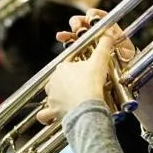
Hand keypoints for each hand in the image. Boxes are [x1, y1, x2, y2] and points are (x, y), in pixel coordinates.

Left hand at [37, 9, 136, 123]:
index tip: (84, 75)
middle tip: (80, 89)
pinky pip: (44, 115)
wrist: (87, 107)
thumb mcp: (99, 62)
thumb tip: (108, 35)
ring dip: (57, 99)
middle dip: (66, 85)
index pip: (67, 66)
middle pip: (58, 81)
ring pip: (51, 96)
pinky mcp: (52, 110)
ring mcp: (52, 96)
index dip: (76, 70)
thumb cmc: (91, 85)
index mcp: (62, 68)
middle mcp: (53, 81)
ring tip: (69, 102)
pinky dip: (46, 116)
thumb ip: (103, 47)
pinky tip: (51, 116)